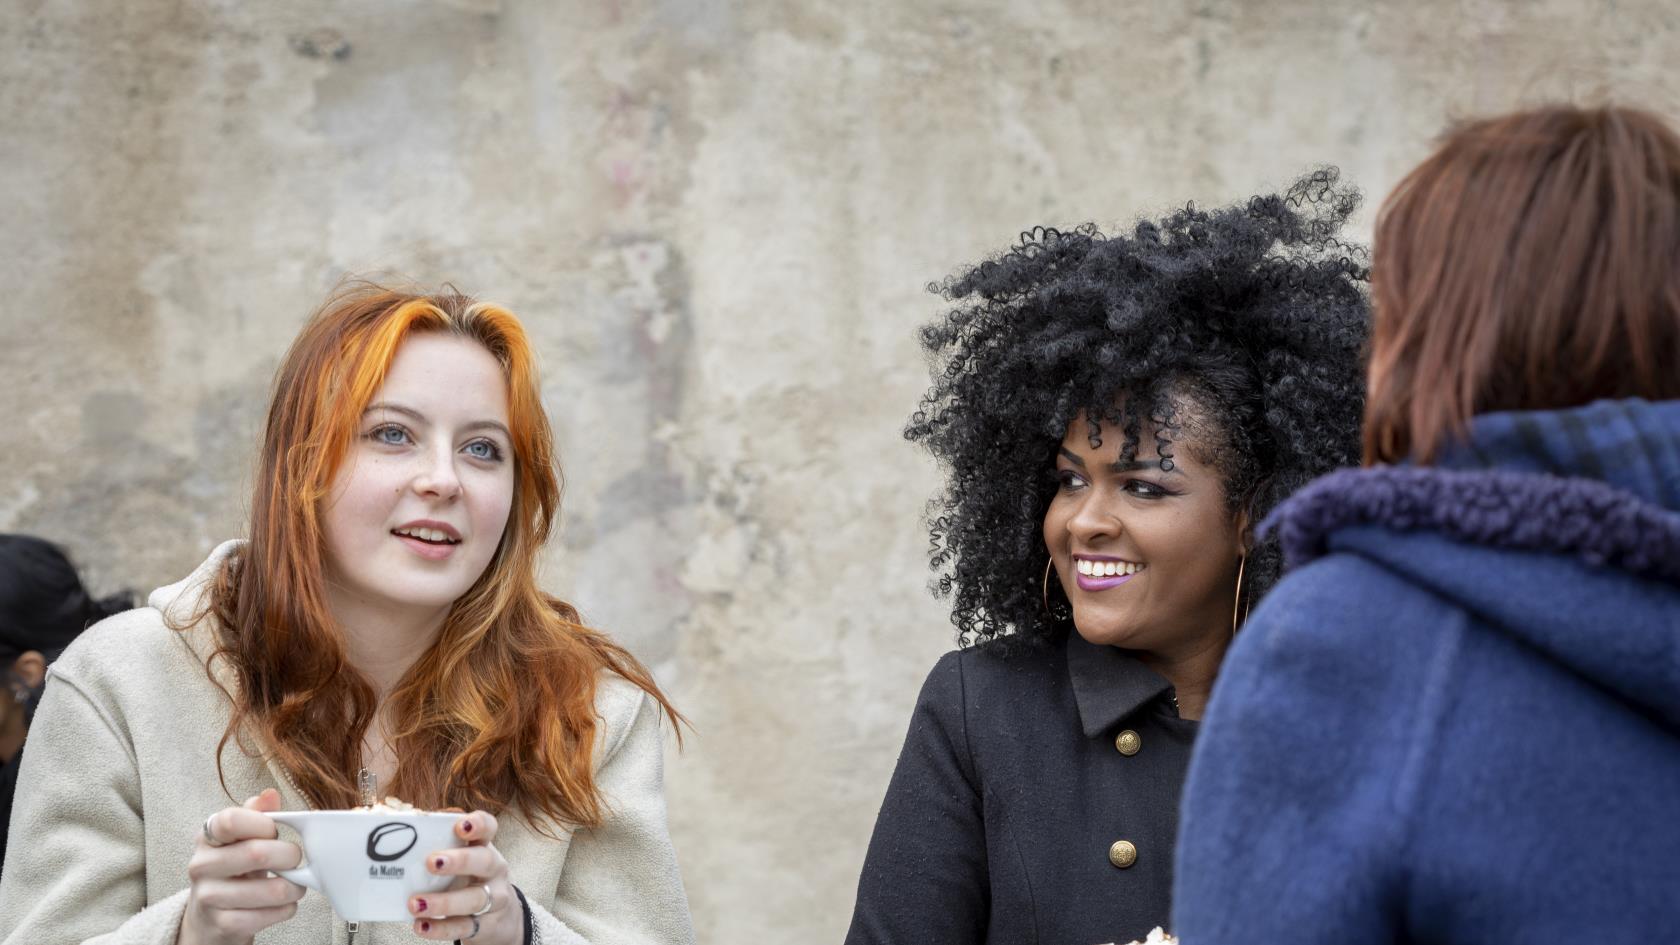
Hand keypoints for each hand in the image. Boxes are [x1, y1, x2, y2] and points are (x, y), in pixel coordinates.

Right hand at [178, 788, 304, 944]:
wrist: (210, 916)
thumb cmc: (234, 869)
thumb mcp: (241, 839)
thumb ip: (256, 814)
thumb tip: (270, 794)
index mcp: (207, 837)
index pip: (231, 820)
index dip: (264, 824)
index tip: (275, 832)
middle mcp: (201, 866)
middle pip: (257, 853)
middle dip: (289, 855)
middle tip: (295, 858)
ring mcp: (209, 897)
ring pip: (272, 889)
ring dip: (294, 886)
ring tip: (294, 883)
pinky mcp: (223, 924)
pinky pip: (270, 915)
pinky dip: (287, 908)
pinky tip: (283, 903)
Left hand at [410, 811, 522, 942]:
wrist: (500, 918)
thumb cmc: (469, 879)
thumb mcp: (463, 858)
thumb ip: (440, 843)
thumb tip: (404, 828)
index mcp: (484, 847)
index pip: (489, 828)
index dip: (478, 824)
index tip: (460, 825)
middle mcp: (494, 870)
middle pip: (484, 861)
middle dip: (459, 861)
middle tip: (431, 862)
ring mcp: (494, 899)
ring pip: (474, 899)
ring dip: (443, 902)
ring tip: (416, 903)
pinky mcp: (486, 926)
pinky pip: (464, 927)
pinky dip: (441, 928)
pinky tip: (422, 926)